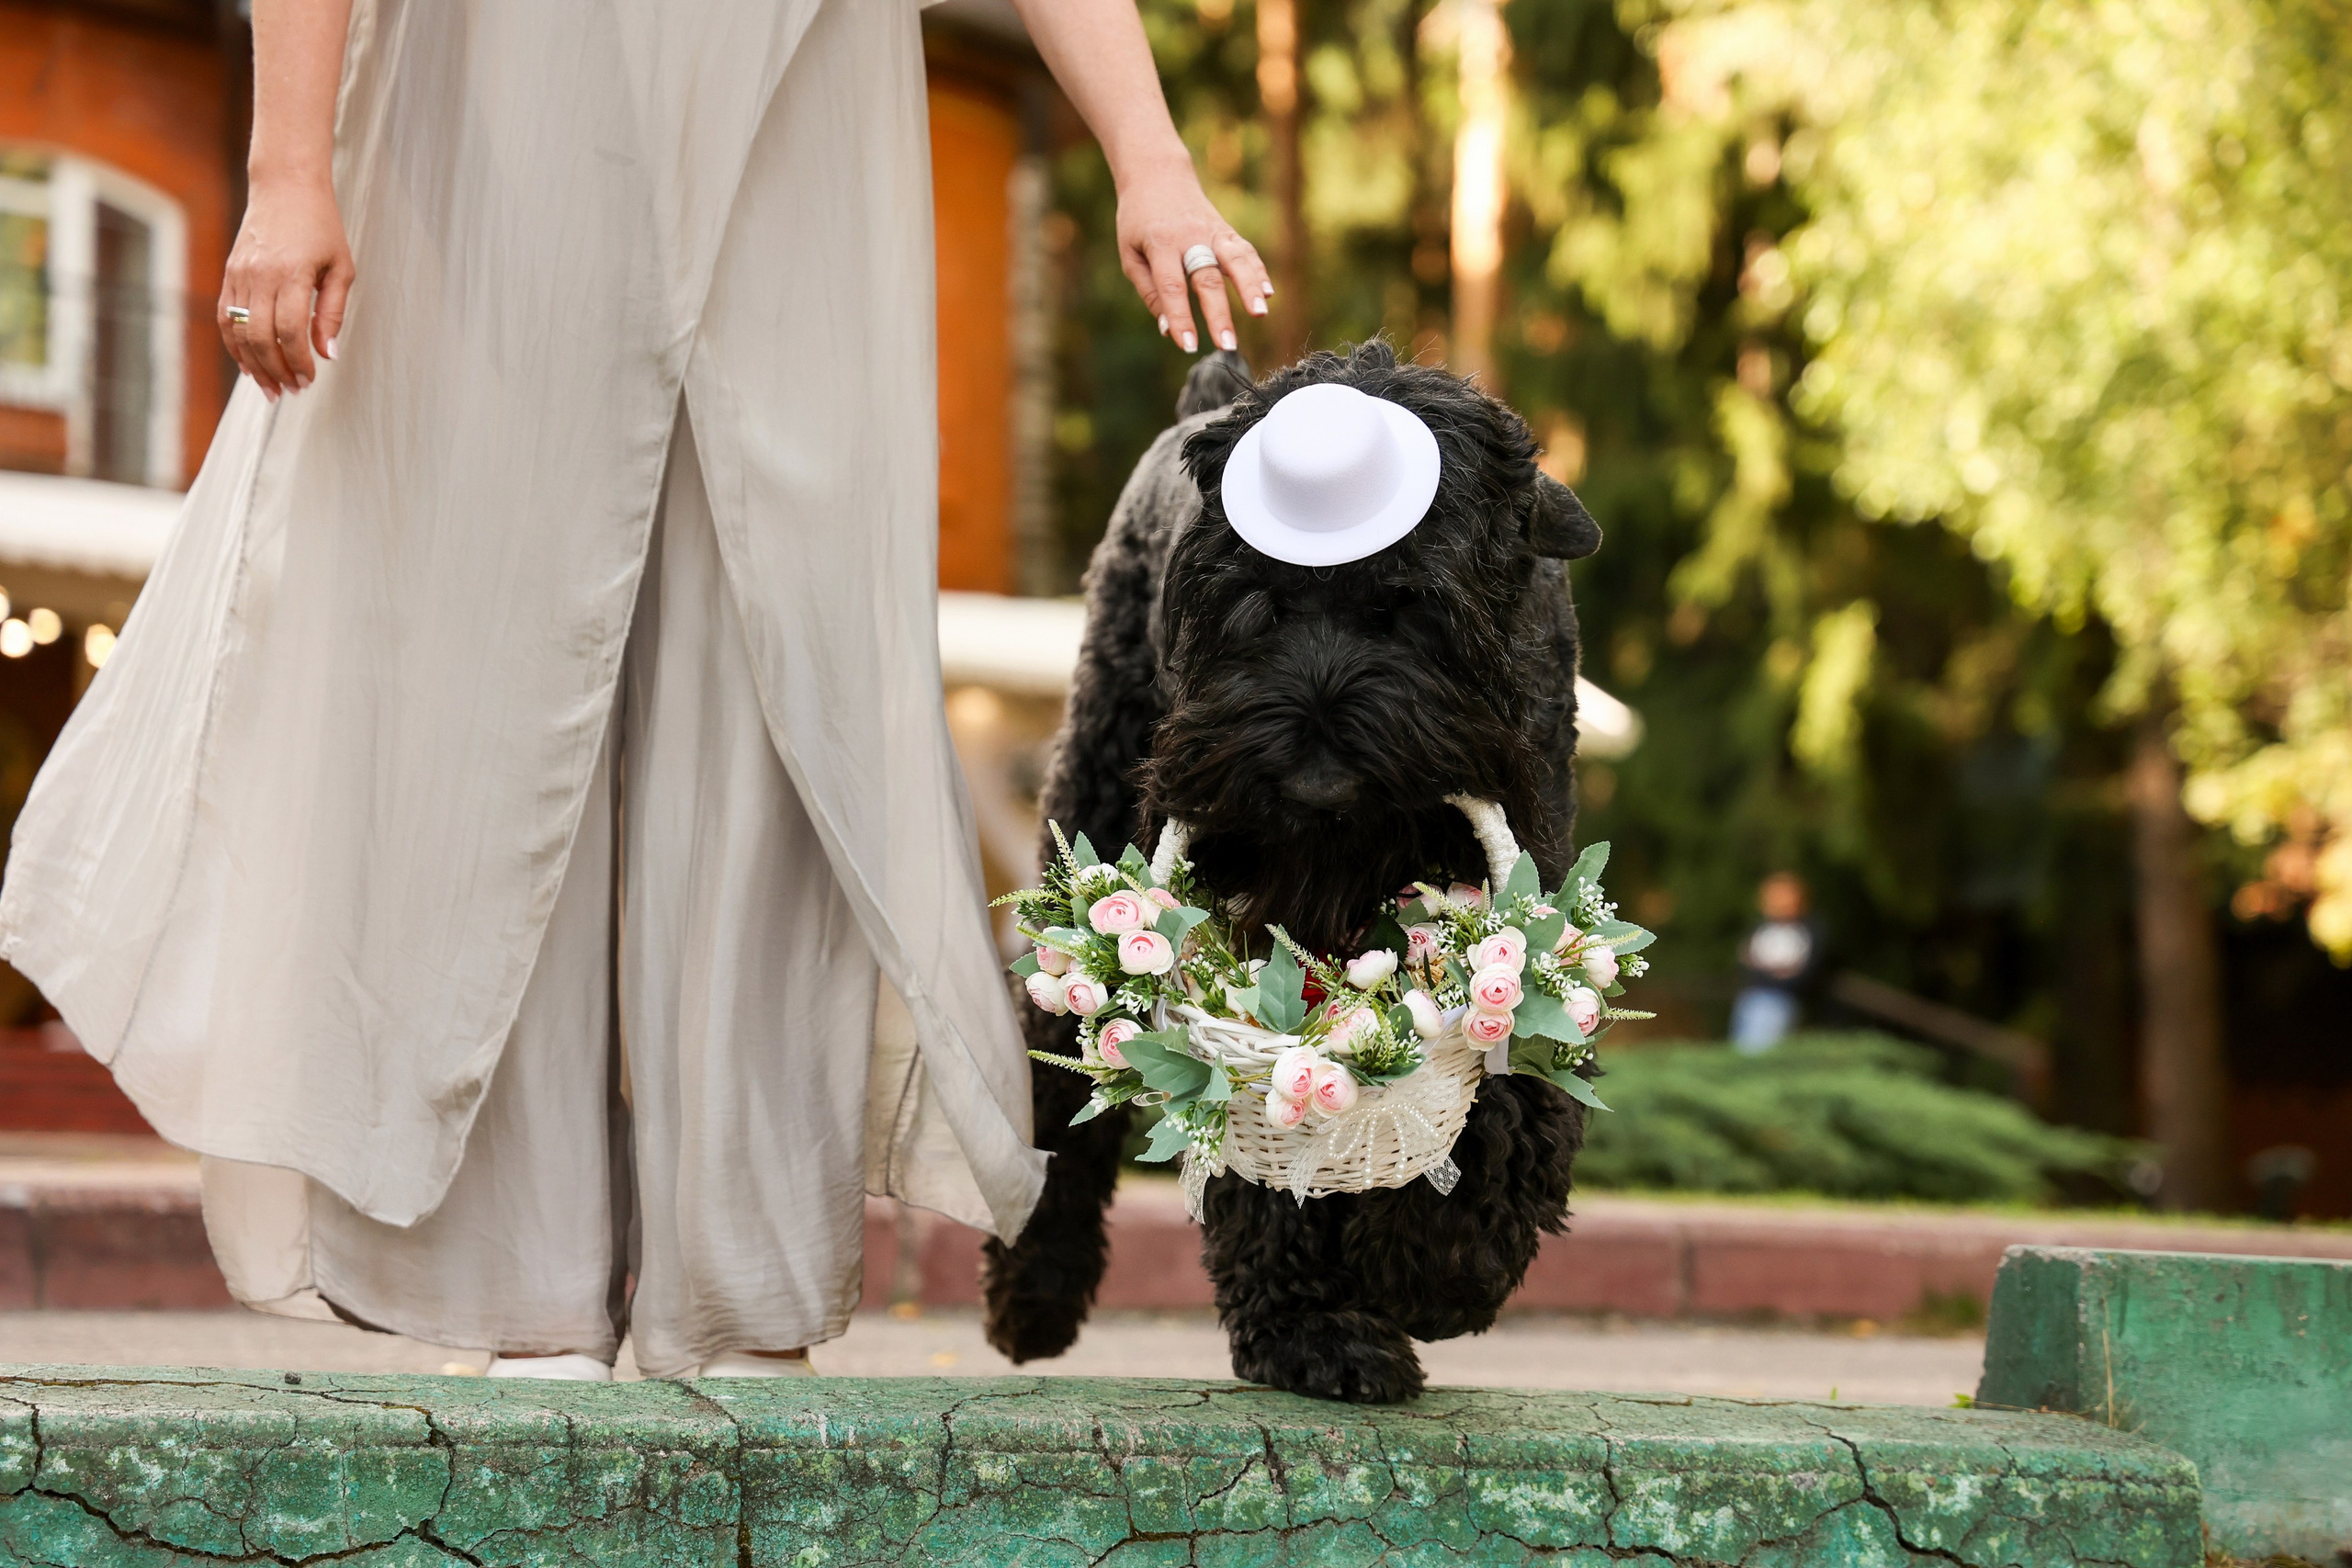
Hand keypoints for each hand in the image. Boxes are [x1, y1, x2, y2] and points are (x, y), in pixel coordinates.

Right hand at [219, 174, 353, 399]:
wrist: (285, 186)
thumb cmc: (321, 227)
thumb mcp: (341, 268)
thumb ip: (332, 312)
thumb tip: (327, 354)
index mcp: (291, 274)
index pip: (290, 332)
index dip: (299, 362)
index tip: (310, 379)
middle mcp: (259, 275)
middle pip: (260, 337)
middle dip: (277, 370)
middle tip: (292, 391)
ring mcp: (239, 274)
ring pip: (238, 331)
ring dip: (254, 364)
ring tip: (271, 387)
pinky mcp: (229, 272)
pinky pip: (224, 316)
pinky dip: (234, 344)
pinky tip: (249, 364)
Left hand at [1115, 159, 1271, 354]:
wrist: (1158, 174)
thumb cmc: (1139, 221)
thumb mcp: (1130, 255)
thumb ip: (1149, 291)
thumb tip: (1168, 329)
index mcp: (1160, 243)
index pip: (1172, 286)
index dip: (1180, 317)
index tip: (1189, 346)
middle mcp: (1190, 236)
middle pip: (1207, 278)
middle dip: (1219, 314)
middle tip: (1227, 345)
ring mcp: (1212, 231)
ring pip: (1235, 259)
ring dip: (1250, 287)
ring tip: (1260, 313)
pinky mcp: (1226, 230)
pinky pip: (1245, 251)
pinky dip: (1258, 271)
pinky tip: (1268, 293)